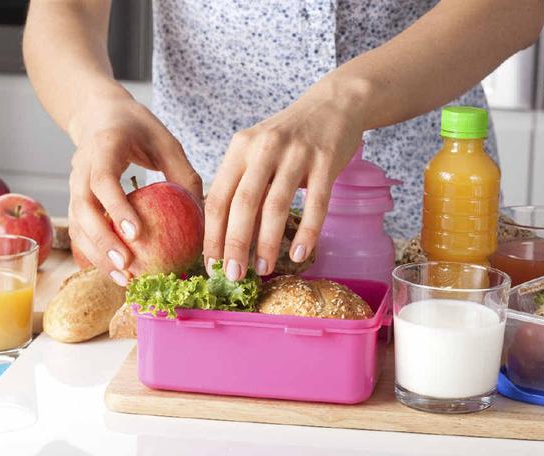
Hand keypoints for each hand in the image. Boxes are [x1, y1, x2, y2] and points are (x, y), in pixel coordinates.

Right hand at [68, 95, 201, 284]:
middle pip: (84, 209)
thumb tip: (203, 215)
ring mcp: (74, 185)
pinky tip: (115, 272)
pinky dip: (94, 253)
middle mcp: (81, 167)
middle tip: (128, 266)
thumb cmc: (139, 128)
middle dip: (103, 241)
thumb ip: (183, 174)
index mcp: (104, 147)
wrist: (99, 115)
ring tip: (123, 279)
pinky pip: (79, 230)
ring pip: (77, 225)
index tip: (135, 234)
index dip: (116, 208)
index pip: (103, 180)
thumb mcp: (167, 142)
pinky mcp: (76, 200)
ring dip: (97, 255)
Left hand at [203, 77, 367, 279]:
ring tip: (262, 270)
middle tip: (233, 276)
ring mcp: (296, 154)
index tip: (211, 264)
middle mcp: (264, 149)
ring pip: (276, 206)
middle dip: (235, 245)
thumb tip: (224, 235)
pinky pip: (316, 204)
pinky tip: (298, 255)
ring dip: (266, 243)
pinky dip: (307, 233)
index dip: (212, 234)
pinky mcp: (325, 162)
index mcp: (240, 148)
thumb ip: (241, 184)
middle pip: (243, 204)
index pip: (218, 197)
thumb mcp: (256, 151)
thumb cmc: (288, 137)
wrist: (332, 105)